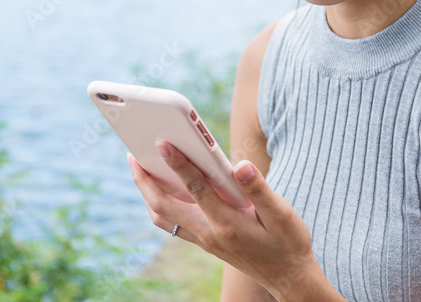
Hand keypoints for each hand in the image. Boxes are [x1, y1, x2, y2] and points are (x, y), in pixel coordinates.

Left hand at [127, 140, 325, 298]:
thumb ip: (259, 189)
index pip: (195, 188)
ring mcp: (203, 239)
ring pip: (162, 217)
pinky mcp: (204, 241)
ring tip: (139, 166)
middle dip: (144, 180)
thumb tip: (240, 165)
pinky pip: (171, 223)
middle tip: (131, 153)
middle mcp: (209, 233)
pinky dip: (160, 204)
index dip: (177, 164)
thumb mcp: (282, 214)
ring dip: (147, 193)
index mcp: (227, 223)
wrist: (288, 278)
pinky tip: (161, 186)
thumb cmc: (288, 242)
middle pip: (163, 206)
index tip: (162, 142)